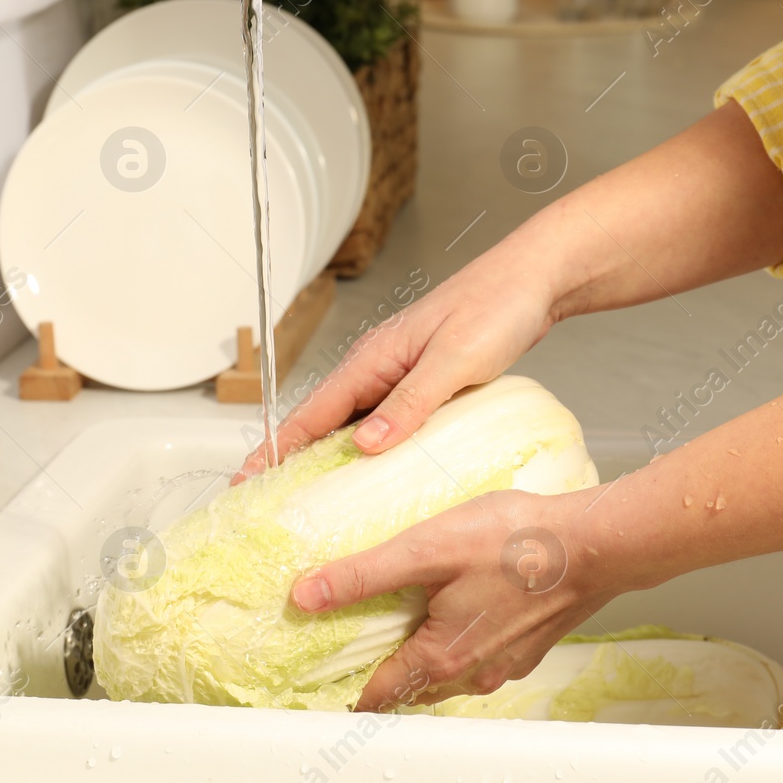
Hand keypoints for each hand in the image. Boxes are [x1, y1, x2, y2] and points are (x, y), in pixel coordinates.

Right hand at [235, 244, 559, 481]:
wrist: (534, 280)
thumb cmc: (497, 307)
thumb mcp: (454, 360)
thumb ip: (411, 402)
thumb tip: (365, 444)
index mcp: (374, 357)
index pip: (312, 412)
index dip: (278, 448)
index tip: (247, 478)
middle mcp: (378, 366)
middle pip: (322, 421)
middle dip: (291, 460)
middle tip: (267, 502)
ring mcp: (399, 375)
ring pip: (352, 424)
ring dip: (329, 458)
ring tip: (310, 500)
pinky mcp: (423, 383)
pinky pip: (384, 422)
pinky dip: (370, 449)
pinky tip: (374, 474)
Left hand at [290, 487, 649, 710]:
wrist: (595, 543)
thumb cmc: (515, 542)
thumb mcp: (424, 550)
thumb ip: (362, 575)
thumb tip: (305, 595)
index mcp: (441, 658)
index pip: (378, 695)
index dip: (345, 689)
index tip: (320, 682)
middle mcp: (473, 673)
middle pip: (412, 688)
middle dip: (381, 674)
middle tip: (351, 648)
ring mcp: (505, 663)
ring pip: (447, 675)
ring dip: (421, 659)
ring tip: (399, 627)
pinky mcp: (528, 646)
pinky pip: (479, 658)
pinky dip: (457, 645)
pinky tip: (455, 612)